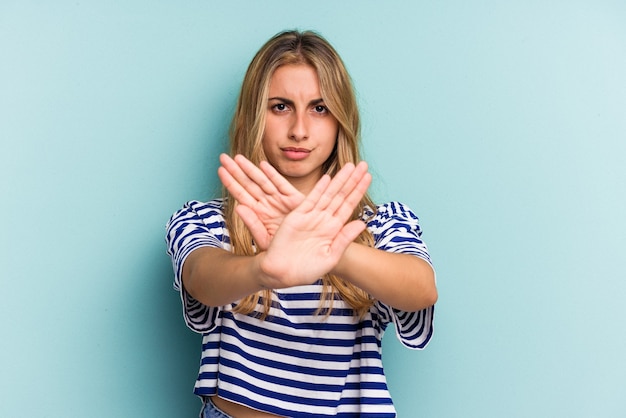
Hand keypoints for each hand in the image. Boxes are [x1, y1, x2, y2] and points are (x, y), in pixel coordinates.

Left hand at [218, 153, 304, 249]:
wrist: (303, 251)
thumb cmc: (283, 248)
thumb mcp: (264, 240)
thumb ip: (251, 224)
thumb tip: (237, 208)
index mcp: (257, 213)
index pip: (240, 194)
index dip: (230, 182)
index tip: (219, 170)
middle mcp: (266, 203)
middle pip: (248, 184)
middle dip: (236, 170)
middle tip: (223, 157)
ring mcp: (279, 199)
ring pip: (262, 181)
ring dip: (250, 169)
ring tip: (238, 158)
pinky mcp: (293, 198)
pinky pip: (281, 184)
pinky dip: (273, 175)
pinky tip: (263, 166)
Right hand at [257, 161, 371, 288]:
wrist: (282, 274)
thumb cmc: (306, 270)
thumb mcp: (330, 257)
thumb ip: (344, 239)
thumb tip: (362, 223)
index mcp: (334, 230)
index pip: (349, 205)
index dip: (358, 191)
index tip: (368, 177)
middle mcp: (324, 220)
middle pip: (341, 195)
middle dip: (352, 180)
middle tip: (363, 164)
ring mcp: (311, 217)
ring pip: (328, 194)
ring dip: (339, 180)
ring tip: (350, 166)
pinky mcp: (297, 216)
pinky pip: (310, 200)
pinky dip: (319, 189)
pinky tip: (328, 178)